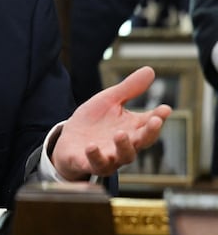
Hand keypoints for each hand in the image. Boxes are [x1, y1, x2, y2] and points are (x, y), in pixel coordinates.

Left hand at [51, 66, 171, 179]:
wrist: (69, 140)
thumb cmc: (94, 122)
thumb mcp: (109, 101)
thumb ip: (129, 89)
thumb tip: (150, 70)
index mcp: (132, 129)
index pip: (149, 124)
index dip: (158, 117)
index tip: (165, 109)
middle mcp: (124, 145)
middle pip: (142, 142)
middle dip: (149, 133)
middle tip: (154, 121)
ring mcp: (109, 156)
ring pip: (123, 156)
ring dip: (123, 146)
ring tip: (120, 133)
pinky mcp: (88, 162)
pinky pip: (95, 163)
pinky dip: (95, 156)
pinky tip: (91, 146)